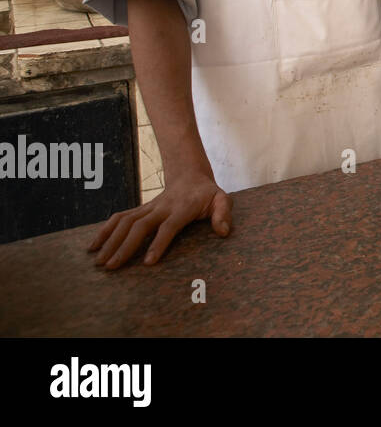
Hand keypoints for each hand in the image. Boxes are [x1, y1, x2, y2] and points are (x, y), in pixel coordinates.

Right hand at [88, 174, 232, 268]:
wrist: (190, 177)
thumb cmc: (207, 195)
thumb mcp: (222, 200)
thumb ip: (223, 214)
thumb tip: (223, 232)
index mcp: (182, 208)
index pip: (168, 226)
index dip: (159, 243)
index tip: (148, 262)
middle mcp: (161, 207)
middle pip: (140, 226)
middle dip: (125, 246)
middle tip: (112, 267)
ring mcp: (148, 208)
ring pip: (125, 222)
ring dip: (110, 240)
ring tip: (99, 261)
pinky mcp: (139, 209)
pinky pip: (119, 217)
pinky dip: (105, 230)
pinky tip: (93, 246)